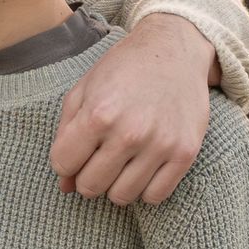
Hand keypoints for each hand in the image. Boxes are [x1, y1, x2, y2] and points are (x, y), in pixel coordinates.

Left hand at [50, 13, 213, 205]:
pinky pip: (155, 196)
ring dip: (114, 186)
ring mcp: (160, 145)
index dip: (64, 161)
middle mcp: (129, 133)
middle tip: (95, 160)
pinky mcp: (185, 153)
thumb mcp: (83, 91)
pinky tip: (140, 169)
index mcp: (98, 114)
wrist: (173, 51)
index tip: (75, 152)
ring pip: (122, 197)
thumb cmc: (122, 70)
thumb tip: (64, 186)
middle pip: (90, 186)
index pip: (63, 164)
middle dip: (85, 177)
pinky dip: (143, 189)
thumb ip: (66, 136)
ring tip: (118, 164)